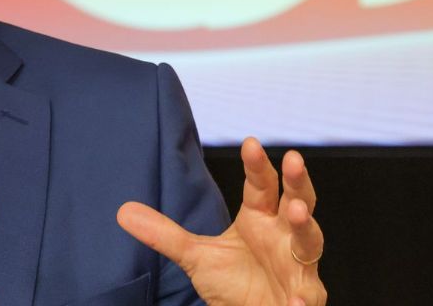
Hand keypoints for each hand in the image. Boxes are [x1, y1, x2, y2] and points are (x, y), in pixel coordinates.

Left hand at [117, 137, 326, 305]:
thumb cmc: (234, 283)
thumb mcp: (196, 257)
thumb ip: (165, 234)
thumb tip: (123, 211)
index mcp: (260, 219)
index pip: (261, 186)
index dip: (257, 165)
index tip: (250, 142)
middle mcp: (284, 236)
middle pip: (298, 201)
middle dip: (296, 182)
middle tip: (292, 159)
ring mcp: (298, 266)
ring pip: (309, 241)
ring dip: (305, 227)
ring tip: (296, 213)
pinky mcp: (303, 298)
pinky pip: (307, 298)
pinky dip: (303, 300)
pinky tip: (297, 302)